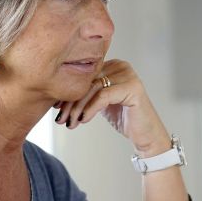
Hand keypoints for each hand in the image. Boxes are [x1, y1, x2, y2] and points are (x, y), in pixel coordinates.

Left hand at [54, 60, 170, 155]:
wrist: (146, 135)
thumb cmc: (124, 118)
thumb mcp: (101, 102)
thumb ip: (86, 93)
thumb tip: (56, 95)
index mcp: (113, 65)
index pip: (84, 75)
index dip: (68, 92)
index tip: (56, 108)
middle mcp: (122, 66)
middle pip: (87, 81)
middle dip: (71, 102)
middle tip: (60, 120)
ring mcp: (129, 75)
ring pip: (93, 89)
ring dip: (78, 108)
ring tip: (70, 123)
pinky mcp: (133, 88)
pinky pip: (103, 96)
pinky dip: (90, 109)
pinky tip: (83, 120)